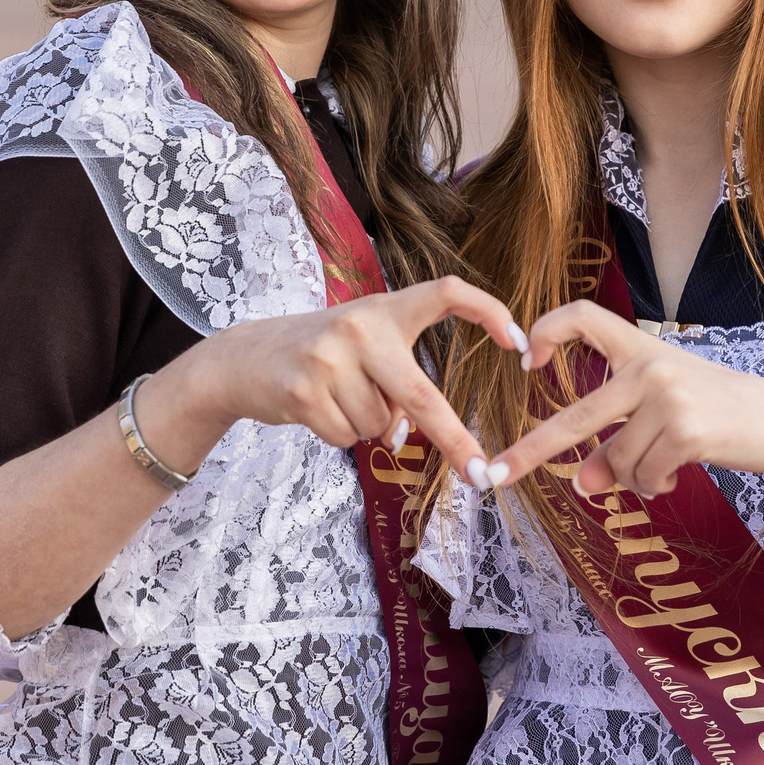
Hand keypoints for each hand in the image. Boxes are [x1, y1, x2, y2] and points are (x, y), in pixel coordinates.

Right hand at [155, 276, 527, 483]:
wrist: (242, 359)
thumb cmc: (319, 355)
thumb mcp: (361, 349)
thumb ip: (394, 380)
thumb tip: (409, 434)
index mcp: (384, 307)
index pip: (445, 292)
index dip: (487, 311)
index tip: (521, 343)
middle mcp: (359, 325)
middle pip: (420, 394)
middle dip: (453, 438)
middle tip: (481, 473)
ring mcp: (329, 357)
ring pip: (380, 425)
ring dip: (366, 427)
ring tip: (335, 397)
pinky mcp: (303, 391)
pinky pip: (347, 437)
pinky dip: (339, 436)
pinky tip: (315, 409)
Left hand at [486, 299, 763, 499]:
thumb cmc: (720, 413)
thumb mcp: (664, 417)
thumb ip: (618, 442)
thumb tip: (581, 483)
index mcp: (641, 348)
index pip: (582, 315)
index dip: (545, 331)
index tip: (526, 360)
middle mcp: (650, 366)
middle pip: (577, 414)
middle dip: (533, 449)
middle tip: (498, 473)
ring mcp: (669, 396)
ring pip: (618, 460)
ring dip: (633, 479)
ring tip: (660, 471)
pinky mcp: (687, 429)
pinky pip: (645, 474)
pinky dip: (653, 485)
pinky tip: (673, 476)